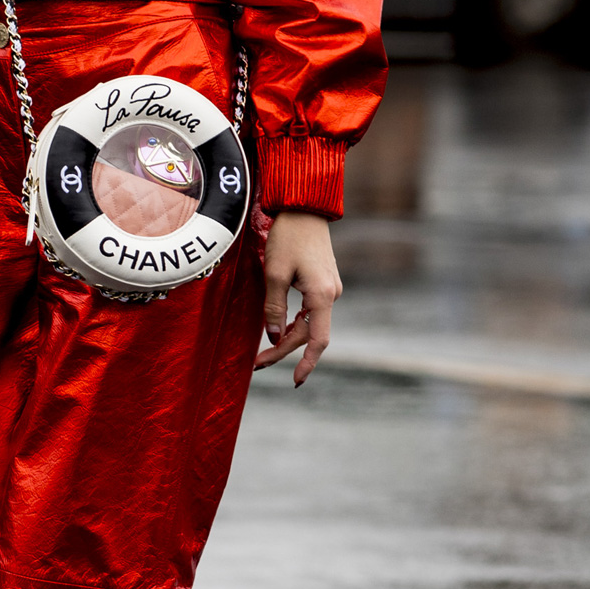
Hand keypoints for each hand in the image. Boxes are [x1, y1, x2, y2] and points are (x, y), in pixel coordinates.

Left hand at [254, 209, 341, 386]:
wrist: (304, 208)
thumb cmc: (288, 237)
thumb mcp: (274, 273)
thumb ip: (274, 307)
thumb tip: (273, 336)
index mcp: (322, 295)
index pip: (317, 340)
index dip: (307, 362)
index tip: (295, 380)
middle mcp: (331, 294)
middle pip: (309, 333)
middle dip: (284, 350)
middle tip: (257, 363)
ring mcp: (330, 288)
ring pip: (309, 323)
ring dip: (288, 337)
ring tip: (263, 351)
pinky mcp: (324, 281)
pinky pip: (311, 310)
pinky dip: (294, 323)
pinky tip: (278, 329)